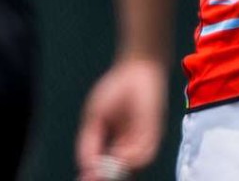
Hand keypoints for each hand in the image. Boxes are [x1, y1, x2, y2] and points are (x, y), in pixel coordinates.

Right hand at [76, 57, 167, 180]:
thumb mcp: (94, 116)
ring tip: (108, 163)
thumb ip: (89, 143)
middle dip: (107, 176)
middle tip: (97, 177)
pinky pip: (145, 154)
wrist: (138, 69)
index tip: (84, 179)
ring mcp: (141, 140)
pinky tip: (121, 155)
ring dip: (119, 168)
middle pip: (117, 170)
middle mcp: (127, 144)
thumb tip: (86, 166)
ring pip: (131, 166)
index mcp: (111, 141)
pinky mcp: (154, 134)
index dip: (93, 174)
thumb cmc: (115, 89)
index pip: (102, 165)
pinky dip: (133, 159)